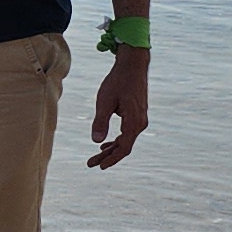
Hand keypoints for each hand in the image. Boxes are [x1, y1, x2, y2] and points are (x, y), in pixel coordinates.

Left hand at [86, 50, 148, 169]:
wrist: (133, 65)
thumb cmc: (118, 81)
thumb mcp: (105, 101)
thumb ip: (101, 121)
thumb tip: (96, 141)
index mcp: (134, 122)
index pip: (124, 148)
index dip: (111, 159)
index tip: (99, 166)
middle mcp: (140, 123)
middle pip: (124, 146)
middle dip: (107, 156)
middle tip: (91, 163)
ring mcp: (140, 119)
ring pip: (126, 140)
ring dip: (111, 148)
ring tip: (96, 156)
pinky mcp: (137, 114)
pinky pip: (127, 132)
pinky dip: (116, 139)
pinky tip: (105, 143)